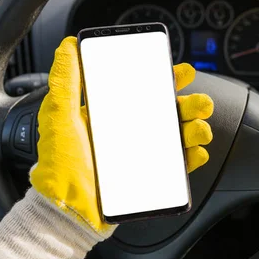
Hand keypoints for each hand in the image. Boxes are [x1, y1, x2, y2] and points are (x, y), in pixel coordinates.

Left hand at [30, 37, 213, 236]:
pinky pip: (178, 166)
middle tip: (199, 103)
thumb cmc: (60, 167)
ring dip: (195, 129)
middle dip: (190, 104)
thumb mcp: (59, 116)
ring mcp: (141, 155)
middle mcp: (129, 133)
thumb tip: (68, 47)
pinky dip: (192, 158)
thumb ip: (65, 80)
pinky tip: (195, 152)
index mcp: (111, 115)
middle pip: (169, 112)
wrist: (67, 211)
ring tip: (198, 129)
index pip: (144, 90)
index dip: (166, 79)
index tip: (181, 72)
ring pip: (178, 137)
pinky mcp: (150, 178)